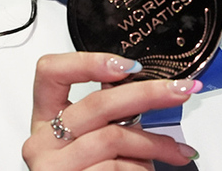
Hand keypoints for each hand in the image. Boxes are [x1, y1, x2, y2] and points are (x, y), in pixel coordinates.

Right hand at [22, 51, 201, 169]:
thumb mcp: (95, 139)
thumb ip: (109, 114)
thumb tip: (147, 86)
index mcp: (46, 119)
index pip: (51, 71)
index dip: (89, 61)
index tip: (128, 65)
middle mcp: (42, 141)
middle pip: (97, 103)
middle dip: (148, 94)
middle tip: (179, 91)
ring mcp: (52, 166)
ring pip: (113, 138)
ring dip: (153, 145)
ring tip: (174, 152)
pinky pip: (116, 168)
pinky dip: (141, 170)